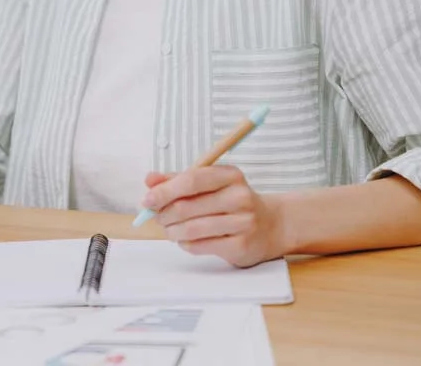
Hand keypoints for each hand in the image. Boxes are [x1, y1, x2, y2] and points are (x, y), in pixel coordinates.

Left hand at [141, 166, 288, 267]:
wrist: (272, 225)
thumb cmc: (231, 201)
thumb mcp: (208, 183)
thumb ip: (177, 179)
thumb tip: (149, 179)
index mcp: (229, 175)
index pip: (191, 180)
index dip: (164, 191)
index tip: (147, 200)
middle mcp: (240, 197)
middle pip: (188, 206)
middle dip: (164, 214)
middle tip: (157, 217)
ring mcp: (243, 222)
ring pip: (192, 229)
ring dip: (172, 231)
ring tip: (169, 230)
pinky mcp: (242, 245)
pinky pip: (201, 246)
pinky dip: (186, 244)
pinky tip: (186, 240)